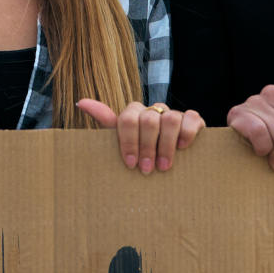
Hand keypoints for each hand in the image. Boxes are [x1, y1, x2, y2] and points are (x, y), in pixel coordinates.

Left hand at [77, 98, 203, 171]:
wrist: (169, 160)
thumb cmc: (140, 152)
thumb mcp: (121, 141)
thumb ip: (105, 122)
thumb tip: (80, 102)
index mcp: (134, 113)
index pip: (128, 119)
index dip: (129, 142)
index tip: (131, 164)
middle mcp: (153, 110)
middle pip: (149, 120)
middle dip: (147, 147)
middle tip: (147, 170)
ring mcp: (173, 114)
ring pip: (170, 119)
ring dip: (166, 145)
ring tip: (164, 166)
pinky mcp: (193, 119)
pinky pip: (192, 118)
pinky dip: (188, 132)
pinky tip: (184, 148)